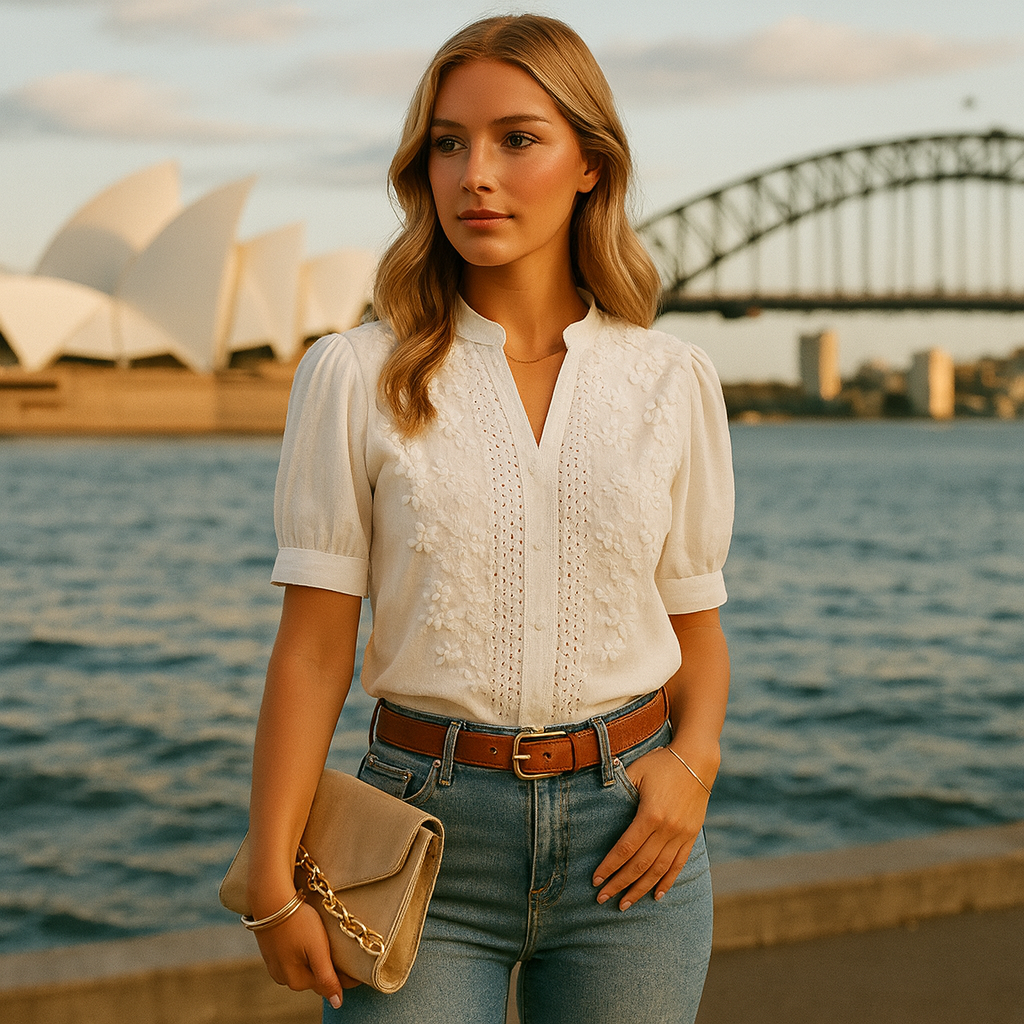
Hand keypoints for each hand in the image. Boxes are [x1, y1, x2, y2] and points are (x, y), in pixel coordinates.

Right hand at [254, 901, 360, 1008]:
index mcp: (296, 980)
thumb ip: (327, 978)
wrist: (270, 897)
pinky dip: (306, 951)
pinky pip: (295, 956)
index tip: (361, 968)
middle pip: (316, 976)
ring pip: (305, 966)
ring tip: (331, 944)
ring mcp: (275, 964)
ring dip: (318, 959)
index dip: (347, 977)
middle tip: (348, 954)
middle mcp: (284, 977)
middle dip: (331, 969)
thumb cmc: (298, 922)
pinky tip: (311, 939)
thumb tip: (337, 1004)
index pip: (328, 985)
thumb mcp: (317, 950)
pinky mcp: (272, 950)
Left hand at [592, 745, 709, 909]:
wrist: (697, 760)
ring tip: (625, 905)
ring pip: (659, 870)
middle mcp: (667, 829)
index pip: (625, 849)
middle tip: (602, 899)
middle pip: (640, 865)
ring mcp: (681, 835)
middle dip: (620, 884)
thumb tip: (595, 798)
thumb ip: (617, 786)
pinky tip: (657, 896)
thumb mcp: (636, 771)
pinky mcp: (692, 836)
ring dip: (641, 889)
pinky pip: (679, 865)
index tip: (595, 880)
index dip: (609, 867)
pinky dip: (667, 882)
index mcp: (650, 815)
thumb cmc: (661, 763)